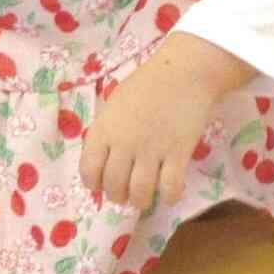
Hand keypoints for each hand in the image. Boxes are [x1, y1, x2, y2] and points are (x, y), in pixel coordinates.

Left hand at [81, 38, 240, 210]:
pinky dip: (169, 197)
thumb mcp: (114, 104)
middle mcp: (124, 144)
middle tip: (124, 194)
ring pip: (140, 193)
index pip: (89, 170)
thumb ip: (106, 131)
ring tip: (143, 198)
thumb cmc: (146, 84)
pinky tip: (169, 194)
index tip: (101, 185)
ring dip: (140, 201)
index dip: (93, 183)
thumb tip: (102, 159)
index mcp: (104, 130)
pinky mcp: (177, 153)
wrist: (184, 72)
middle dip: (117, 196)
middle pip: (114, 186)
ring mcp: (151, 150)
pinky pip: (170, 187)